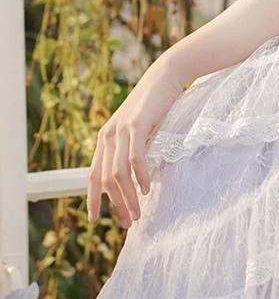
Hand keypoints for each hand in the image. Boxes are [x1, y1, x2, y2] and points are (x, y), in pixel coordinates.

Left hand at [87, 57, 187, 226]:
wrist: (165, 76)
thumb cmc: (155, 105)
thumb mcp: (137, 130)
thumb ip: (129, 149)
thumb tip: (132, 177)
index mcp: (105, 139)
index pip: (93, 175)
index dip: (91, 199)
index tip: (95, 220)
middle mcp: (108, 136)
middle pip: (106, 179)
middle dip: (117, 204)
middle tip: (129, 222)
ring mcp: (120, 130)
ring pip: (119, 172)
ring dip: (128, 196)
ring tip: (138, 213)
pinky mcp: (136, 125)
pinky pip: (135, 157)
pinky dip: (140, 175)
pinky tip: (148, 188)